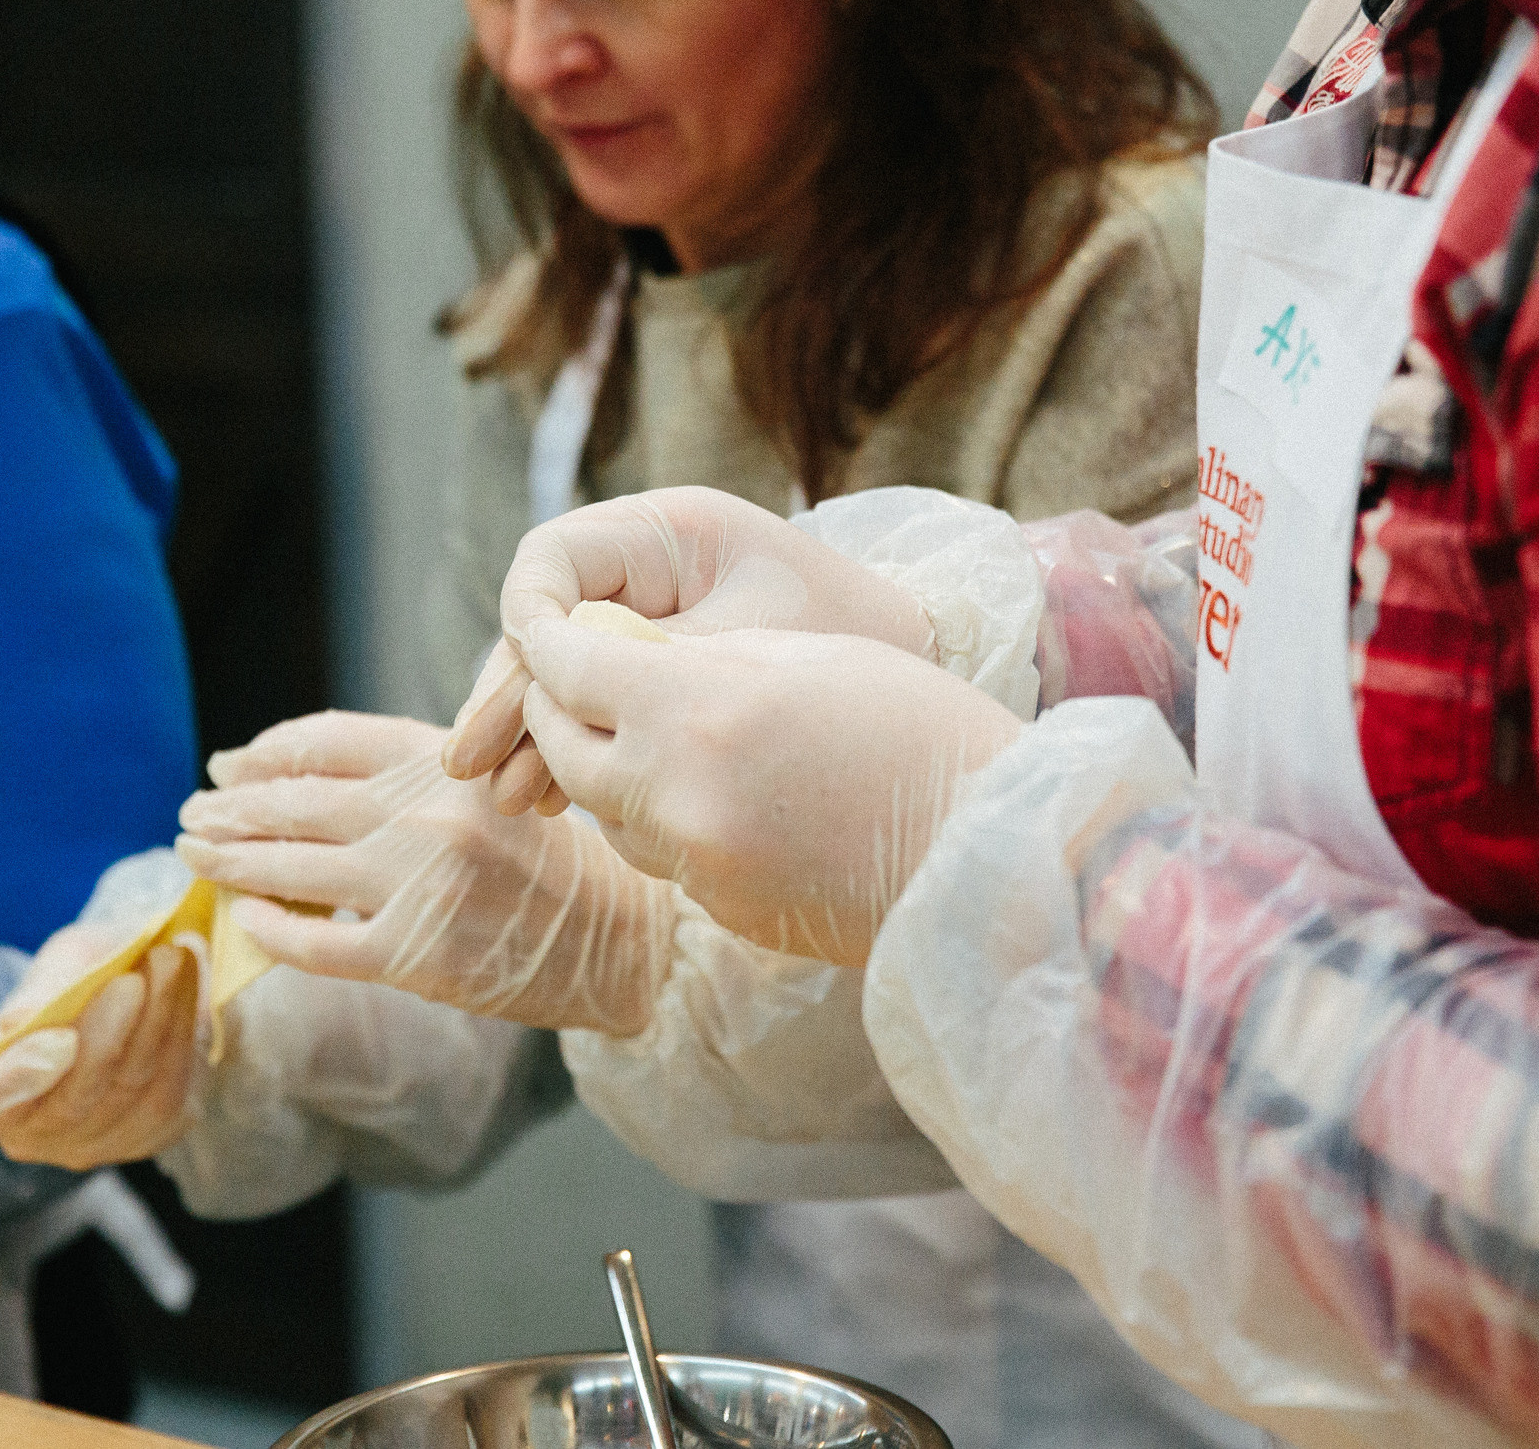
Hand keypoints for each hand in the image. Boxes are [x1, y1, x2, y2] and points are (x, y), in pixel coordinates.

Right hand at [0, 925, 201, 1169]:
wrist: (136, 984)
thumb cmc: (81, 973)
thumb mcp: (60, 964)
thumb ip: (45, 993)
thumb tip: (18, 1021)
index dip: (22, 1077)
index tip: (62, 1037)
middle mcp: (29, 1134)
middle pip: (72, 1102)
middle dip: (109, 1035)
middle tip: (134, 980)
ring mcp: (89, 1146)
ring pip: (129, 1096)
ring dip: (156, 1025)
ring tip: (170, 962)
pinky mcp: (147, 1137)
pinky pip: (170, 1095)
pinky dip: (182, 1037)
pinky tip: (188, 989)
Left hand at [176, 711, 676, 1035]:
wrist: (622, 939)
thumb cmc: (555, 863)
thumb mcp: (494, 785)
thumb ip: (413, 776)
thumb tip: (303, 780)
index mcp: (442, 760)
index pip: (326, 741)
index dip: (266, 753)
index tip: (228, 766)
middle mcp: (423, 813)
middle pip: (295, 803)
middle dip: (231, 810)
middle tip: (191, 815)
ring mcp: (416, 884)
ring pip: (290, 869)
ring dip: (231, 863)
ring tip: (194, 858)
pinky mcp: (414, 956)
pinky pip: (316, 943)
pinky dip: (271, 932)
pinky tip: (244, 922)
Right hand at [445, 487, 934, 809]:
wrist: (925, 658)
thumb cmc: (851, 635)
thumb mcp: (746, 647)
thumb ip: (652, 662)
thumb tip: (555, 701)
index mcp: (671, 528)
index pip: (554, 558)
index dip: (525, 621)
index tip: (519, 685)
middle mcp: (649, 563)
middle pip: (547, 622)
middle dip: (511, 695)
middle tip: (471, 764)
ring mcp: (651, 614)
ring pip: (565, 669)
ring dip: (533, 732)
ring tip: (507, 798)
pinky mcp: (664, 663)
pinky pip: (599, 699)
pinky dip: (574, 744)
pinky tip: (547, 797)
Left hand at [512, 621, 1023, 964]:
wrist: (993, 851)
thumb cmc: (919, 728)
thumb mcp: (805, 658)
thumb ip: (701, 660)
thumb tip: (623, 660)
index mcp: (695, 710)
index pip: (569, 669)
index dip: (548, 641)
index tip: (545, 626)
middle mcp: (677, 793)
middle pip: (562, 752)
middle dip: (556, 713)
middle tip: (572, 683)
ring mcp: (697, 865)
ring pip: (605, 812)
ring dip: (608, 771)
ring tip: (649, 738)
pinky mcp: (723, 912)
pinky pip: (663, 858)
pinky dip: (666, 822)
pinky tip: (717, 797)